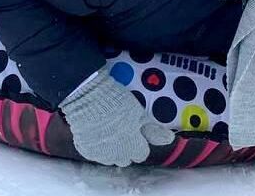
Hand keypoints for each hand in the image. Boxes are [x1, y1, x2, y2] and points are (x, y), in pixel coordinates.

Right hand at [59, 73, 175, 166]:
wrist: (86, 96)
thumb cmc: (116, 103)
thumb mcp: (139, 113)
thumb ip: (153, 130)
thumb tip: (169, 139)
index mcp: (132, 148)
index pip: (141, 154)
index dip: (140, 141)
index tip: (135, 130)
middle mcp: (115, 156)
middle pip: (125, 158)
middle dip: (126, 147)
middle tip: (122, 129)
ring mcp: (99, 154)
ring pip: (110, 157)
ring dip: (111, 148)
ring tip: (108, 130)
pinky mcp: (85, 149)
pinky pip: (95, 153)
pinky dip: (97, 146)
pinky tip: (96, 132)